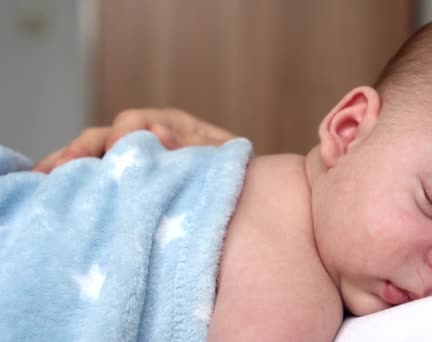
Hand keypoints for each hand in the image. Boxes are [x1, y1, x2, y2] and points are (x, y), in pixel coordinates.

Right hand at [33, 108, 234, 172]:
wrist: (244, 193)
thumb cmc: (234, 172)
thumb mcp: (224, 158)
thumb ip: (194, 146)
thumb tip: (156, 133)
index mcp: (172, 124)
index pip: (137, 122)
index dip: (122, 137)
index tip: (114, 155)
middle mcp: (148, 136)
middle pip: (106, 136)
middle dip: (82, 151)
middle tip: (61, 169)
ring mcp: (136, 159)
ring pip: (94, 155)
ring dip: (69, 166)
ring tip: (44, 180)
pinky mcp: (128, 180)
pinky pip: (98, 176)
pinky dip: (75, 181)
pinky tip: (50, 188)